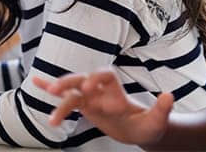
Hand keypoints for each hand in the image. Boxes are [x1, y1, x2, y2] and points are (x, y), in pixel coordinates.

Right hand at [33, 69, 173, 145]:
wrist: (139, 131)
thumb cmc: (148, 125)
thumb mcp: (157, 121)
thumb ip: (162, 109)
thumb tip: (169, 96)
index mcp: (116, 89)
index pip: (104, 75)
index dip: (97, 79)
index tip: (91, 90)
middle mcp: (100, 89)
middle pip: (81, 78)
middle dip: (70, 82)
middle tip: (61, 90)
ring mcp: (89, 97)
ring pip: (70, 89)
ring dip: (58, 92)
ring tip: (47, 102)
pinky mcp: (82, 106)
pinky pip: (64, 97)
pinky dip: (49, 88)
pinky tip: (35, 82)